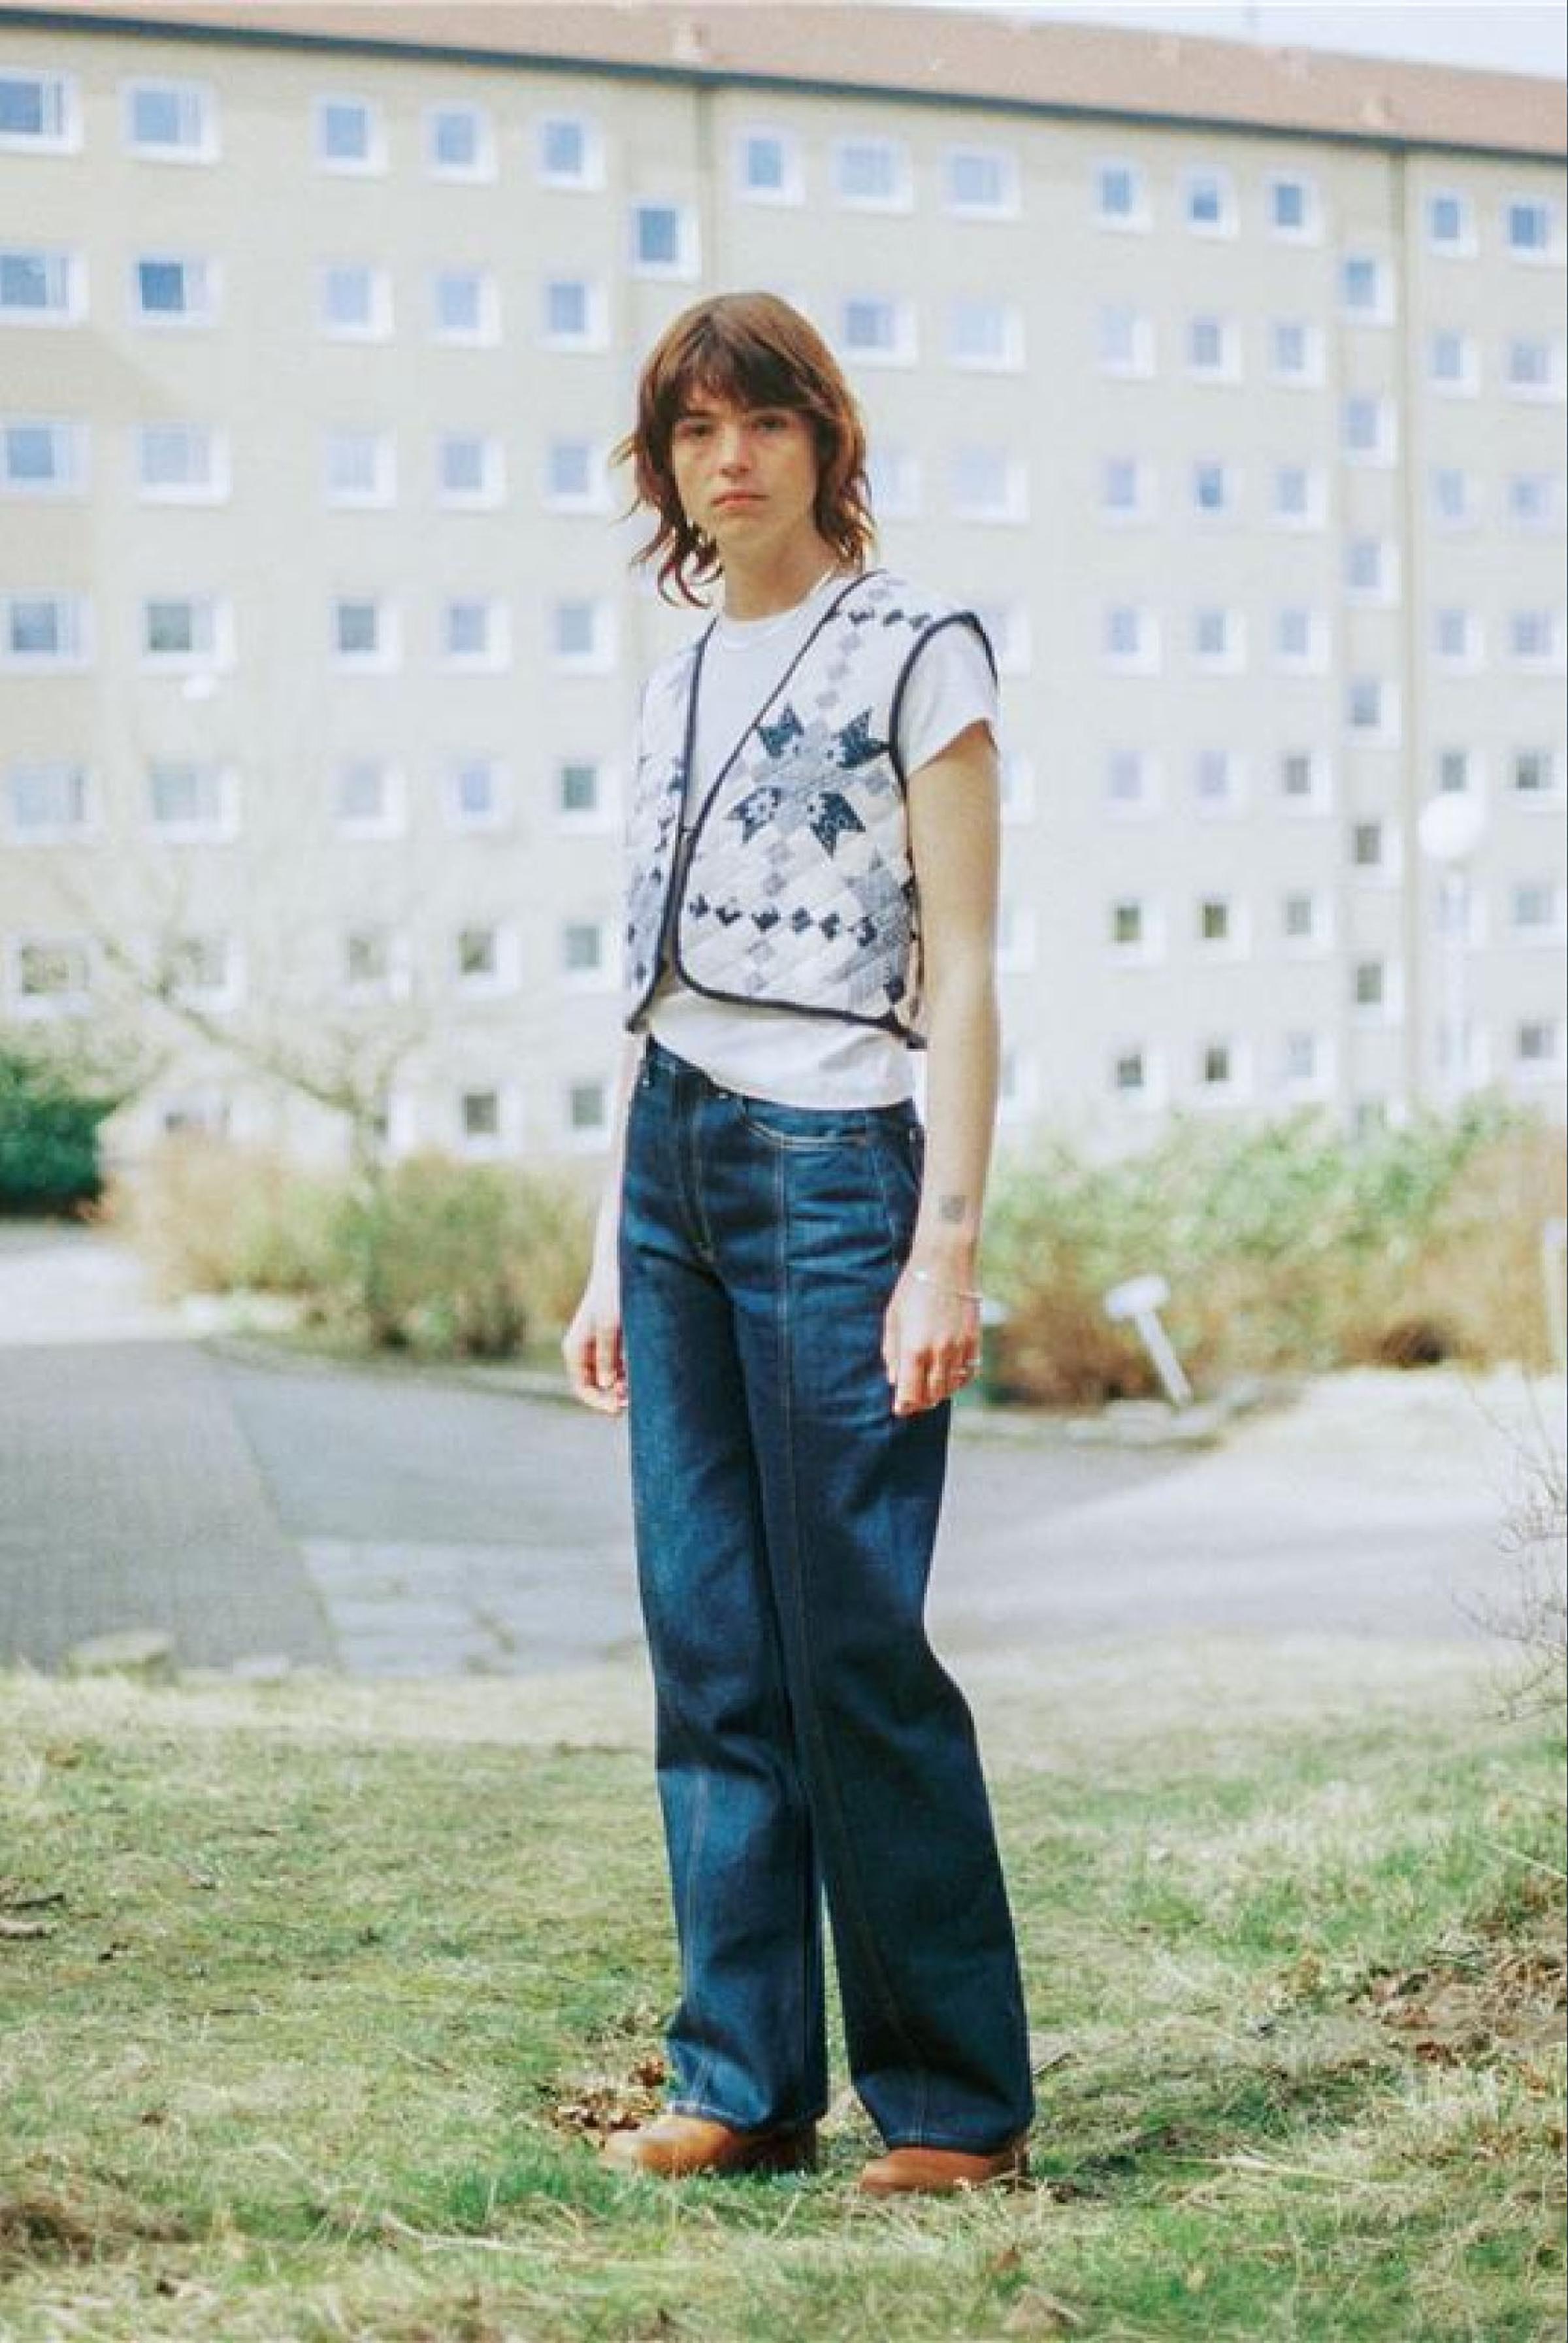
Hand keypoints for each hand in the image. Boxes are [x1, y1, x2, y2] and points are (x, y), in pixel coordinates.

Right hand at [561, 1262, 626, 1414]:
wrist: (623, 1268)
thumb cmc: (613, 1293)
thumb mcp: (610, 1326)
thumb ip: (606, 1356)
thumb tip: (606, 1386)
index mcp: (576, 1349)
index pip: (582, 1388)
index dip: (599, 1403)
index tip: (618, 1408)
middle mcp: (586, 1352)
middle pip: (597, 1388)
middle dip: (614, 1397)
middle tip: (634, 1400)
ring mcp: (601, 1349)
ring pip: (610, 1380)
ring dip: (624, 1388)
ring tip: (641, 1387)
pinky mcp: (616, 1344)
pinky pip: (620, 1369)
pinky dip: (630, 1376)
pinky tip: (643, 1375)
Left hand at [881, 1265, 981, 1416]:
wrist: (945, 1264)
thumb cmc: (912, 1289)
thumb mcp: (893, 1319)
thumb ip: (892, 1353)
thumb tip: (894, 1380)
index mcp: (914, 1349)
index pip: (910, 1392)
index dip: (904, 1405)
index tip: (899, 1409)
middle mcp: (939, 1353)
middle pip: (931, 1395)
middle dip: (920, 1402)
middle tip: (912, 1402)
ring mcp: (959, 1348)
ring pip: (951, 1387)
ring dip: (939, 1393)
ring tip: (929, 1391)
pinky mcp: (974, 1341)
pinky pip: (969, 1373)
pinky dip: (958, 1381)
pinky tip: (949, 1378)